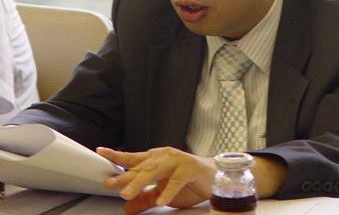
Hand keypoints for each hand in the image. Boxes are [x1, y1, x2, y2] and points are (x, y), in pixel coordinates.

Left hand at [97, 146, 215, 213]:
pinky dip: (168, 190)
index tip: (101, 153)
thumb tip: (127, 207)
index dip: (117, 156)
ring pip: (155, 170)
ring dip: (140, 182)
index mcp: (156, 160)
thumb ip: (145, 198)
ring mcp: (176, 160)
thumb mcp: (162, 193)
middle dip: (124, 176)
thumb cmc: (188, 181)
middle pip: (141, 166)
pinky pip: (176, 180)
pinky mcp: (189, 167)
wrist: (214, 178)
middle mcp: (164, 157)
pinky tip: (161, 199)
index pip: (133, 158)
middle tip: (110, 184)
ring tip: (128, 194)